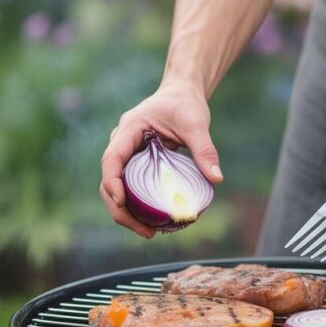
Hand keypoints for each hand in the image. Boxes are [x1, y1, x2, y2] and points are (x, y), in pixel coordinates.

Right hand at [100, 81, 222, 237]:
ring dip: (126, 213)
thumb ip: (205, 149)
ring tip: (149, 233)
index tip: (122, 202)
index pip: (111, 159)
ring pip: (116, 188)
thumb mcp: (197, 124)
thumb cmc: (186, 104)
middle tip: (144, 231)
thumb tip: (217, 178)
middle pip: (108, 181)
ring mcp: (126, 155)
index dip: (112, 182)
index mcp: (128, 129)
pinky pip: (129, 187)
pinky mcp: (135, 164)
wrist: (182, 94)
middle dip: (120, 210)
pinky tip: (153, 221)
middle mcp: (121, 143)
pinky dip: (136, 205)